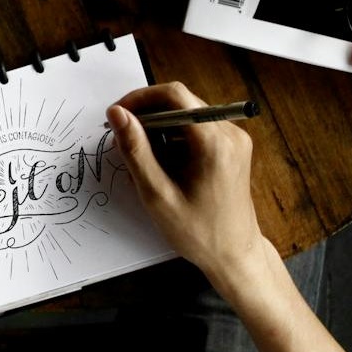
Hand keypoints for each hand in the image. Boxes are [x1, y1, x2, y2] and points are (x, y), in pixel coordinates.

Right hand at [107, 82, 265, 289]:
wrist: (235, 256)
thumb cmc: (198, 233)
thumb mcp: (158, 195)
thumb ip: (135, 150)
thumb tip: (117, 114)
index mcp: (214, 142)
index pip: (174, 95)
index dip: (140, 98)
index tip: (118, 115)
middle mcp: (230, 132)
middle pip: (180, 102)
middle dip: (148, 116)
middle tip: (123, 140)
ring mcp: (234, 138)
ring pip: (186, 115)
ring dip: (159, 129)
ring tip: (144, 162)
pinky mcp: (232, 146)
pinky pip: (197, 128)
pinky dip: (174, 139)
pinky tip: (163, 166)